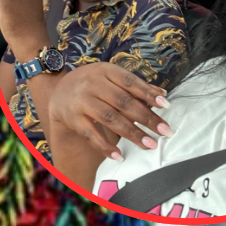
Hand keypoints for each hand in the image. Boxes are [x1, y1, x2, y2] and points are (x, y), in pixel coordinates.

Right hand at [43, 61, 169, 160]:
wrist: (58, 92)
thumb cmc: (92, 85)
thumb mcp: (110, 78)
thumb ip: (135, 86)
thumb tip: (162, 94)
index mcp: (104, 71)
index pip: (129, 81)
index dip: (148, 93)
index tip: (166, 106)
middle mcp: (91, 84)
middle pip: (123, 102)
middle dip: (146, 117)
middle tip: (165, 131)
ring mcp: (81, 101)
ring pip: (110, 118)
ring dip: (132, 132)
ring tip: (150, 144)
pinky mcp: (73, 118)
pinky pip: (91, 134)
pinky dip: (105, 146)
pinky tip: (119, 155)